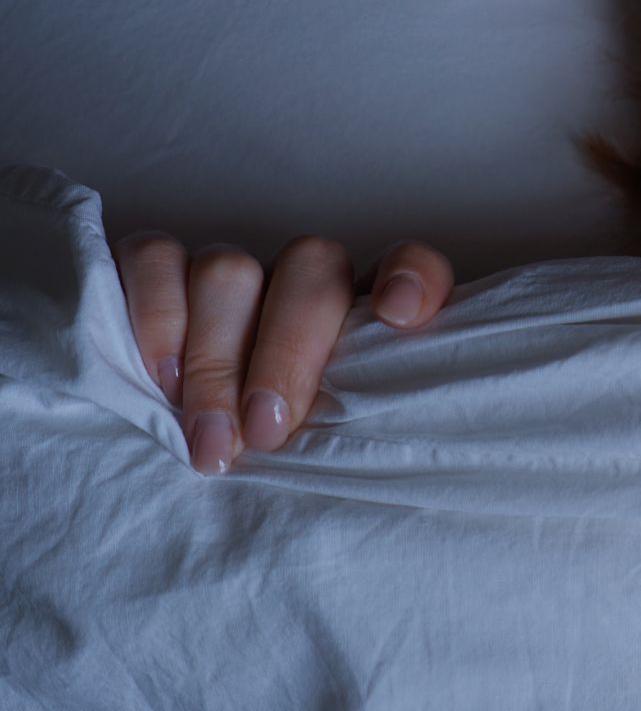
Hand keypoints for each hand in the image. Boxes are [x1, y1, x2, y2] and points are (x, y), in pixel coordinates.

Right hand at [110, 231, 455, 474]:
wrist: (197, 446)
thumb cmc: (285, 449)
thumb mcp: (335, 443)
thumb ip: (362, 428)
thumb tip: (387, 455)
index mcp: (362, 311)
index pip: (407, 264)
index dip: (412, 277)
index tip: (401, 317)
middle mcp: (300, 281)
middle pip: (310, 268)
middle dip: (287, 352)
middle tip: (268, 432)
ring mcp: (232, 273)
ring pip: (230, 270)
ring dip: (216, 360)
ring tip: (212, 439)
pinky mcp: (157, 270)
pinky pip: (155, 259)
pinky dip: (156, 316)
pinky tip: (161, 378)